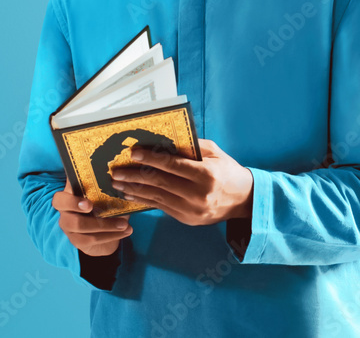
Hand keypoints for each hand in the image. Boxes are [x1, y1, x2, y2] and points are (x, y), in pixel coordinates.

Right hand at [52, 179, 132, 256]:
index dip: (70, 197)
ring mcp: (68, 225)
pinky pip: (90, 239)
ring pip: (78, 225)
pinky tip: (126, 231)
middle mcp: (65, 210)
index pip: (61, 194)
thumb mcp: (110, 196)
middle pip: (61, 206)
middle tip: (91, 206)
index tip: (87, 202)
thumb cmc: (108, 207)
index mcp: (72, 194)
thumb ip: (110, 188)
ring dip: (105, 225)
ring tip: (125, 224)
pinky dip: (111, 235)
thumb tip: (121, 181)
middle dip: (75, 205)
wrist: (110, 232)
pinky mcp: (77, 240)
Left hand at [109, 138, 253, 225]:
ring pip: (157, 197)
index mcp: (206, 174)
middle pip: (160, 182)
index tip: (134, 153)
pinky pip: (161, 207)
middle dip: (135, 175)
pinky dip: (144, 200)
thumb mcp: (216, 154)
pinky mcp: (187, 219)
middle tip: (116, 170)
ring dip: (134, 189)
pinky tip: (131, 194)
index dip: (151, 159)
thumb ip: (192, 147)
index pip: (172, 165)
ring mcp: (192, 209)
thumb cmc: (228, 171)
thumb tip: (165, 142)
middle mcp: (198, 193)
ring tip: (118, 183)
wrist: (243, 200)